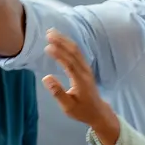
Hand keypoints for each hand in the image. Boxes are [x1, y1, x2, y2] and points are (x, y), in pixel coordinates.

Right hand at [41, 29, 119, 144]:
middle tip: (48, 33)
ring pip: (76, 50)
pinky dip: (69, 44)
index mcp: (80, 80)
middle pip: (74, 52)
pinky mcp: (86, 68)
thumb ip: (58, 92)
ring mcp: (86, 68)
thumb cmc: (81, 110)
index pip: (69, 64)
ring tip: (52, 33)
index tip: (47, 47)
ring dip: (65, 40)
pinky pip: (78, 53)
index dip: (58, 54)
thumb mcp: (68, 106)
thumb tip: (46, 78)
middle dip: (61, 41)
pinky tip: (62, 40)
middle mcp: (85, 71)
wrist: (98, 111)